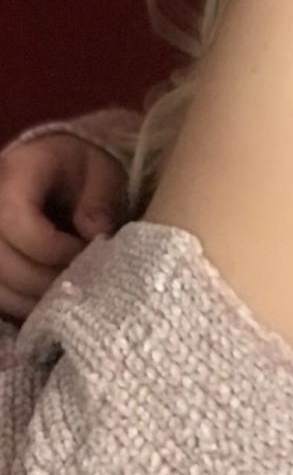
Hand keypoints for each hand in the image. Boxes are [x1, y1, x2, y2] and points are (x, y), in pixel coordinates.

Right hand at [0, 133, 127, 321]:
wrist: (51, 169)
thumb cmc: (79, 172)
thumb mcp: (101, 173)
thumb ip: (100, 203)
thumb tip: (98, 238)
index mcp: (16, 173)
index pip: (18, 219)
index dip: (53, 247)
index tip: (86, 252)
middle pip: (1, 258)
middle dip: (44, 280)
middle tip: (81, 283)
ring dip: (31, 299)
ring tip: (68, 295)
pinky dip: (20, 304)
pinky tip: (48, 302)